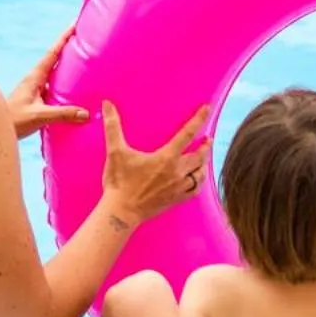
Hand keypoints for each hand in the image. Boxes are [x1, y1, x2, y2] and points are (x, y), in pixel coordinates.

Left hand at [8, 28, 90, 138]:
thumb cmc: (13, 121)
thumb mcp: (39, 116)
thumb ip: (62, 114)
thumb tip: (86, 113)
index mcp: (35, 77)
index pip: (53, 53)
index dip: (64, 38)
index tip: (75, 24)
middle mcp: (35, 79)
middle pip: (55, 59)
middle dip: (69, 48)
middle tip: (85, 38)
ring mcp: (36, 89)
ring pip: (55, 73)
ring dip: (68, 67)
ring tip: (85, 62)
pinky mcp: (37, 99)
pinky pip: (55, 87)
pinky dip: (66, 85)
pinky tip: (76, 92)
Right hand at [101, 102, 212, 226]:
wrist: (121, 212)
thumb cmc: (119, 182)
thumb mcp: (115, 152)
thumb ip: (113, 126)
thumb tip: (107, 104)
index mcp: (166, 158)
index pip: (187, 134)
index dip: (198, 119)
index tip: (207, 109)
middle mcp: (177, 172)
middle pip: (199, 156)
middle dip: (205, 146)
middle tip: (208, 139)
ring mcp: (178, 187)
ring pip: (200, 173)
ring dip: (204, 164)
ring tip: (204, 158)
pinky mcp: (176, 199)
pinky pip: (195, 190)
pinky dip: (199, 182)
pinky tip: (197, 179)